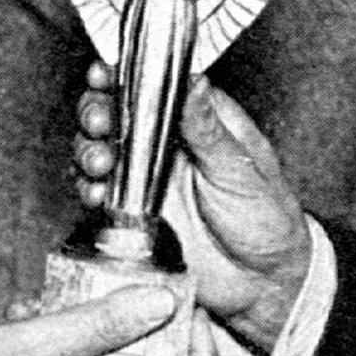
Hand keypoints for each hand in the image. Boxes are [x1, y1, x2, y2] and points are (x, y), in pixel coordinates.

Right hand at [77, 66, 312, 355]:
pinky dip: (88, 189)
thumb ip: (208, 125)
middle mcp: (168, 144)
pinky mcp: (135, 213)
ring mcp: (148, 179)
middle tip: (100, 124)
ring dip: (90, 150)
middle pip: (118, 112)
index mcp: (199, 120)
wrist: (263, 283)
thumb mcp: (240, 166)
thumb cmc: (267, 216)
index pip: (155, 84)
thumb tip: (192, 77)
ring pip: (102, 149)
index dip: (125, 75)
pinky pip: (100, 193)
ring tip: (99, 164)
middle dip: (98, 111)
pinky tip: (95, 195)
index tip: (104, 72)